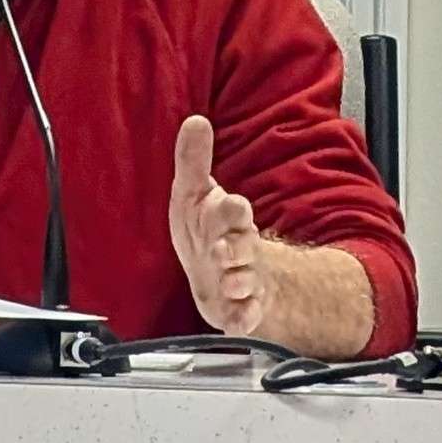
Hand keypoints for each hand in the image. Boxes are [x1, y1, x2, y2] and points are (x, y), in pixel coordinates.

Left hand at [166, 117, 272, 336]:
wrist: (222, 275)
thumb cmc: (206, 230)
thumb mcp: (194, 195)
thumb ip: (193, 160)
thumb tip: (195, 120)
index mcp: (228, 219)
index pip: (234, 210)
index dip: (232, 209)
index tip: (229, 204)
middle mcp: (240, 248)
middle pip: (244, 245)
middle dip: (236, 247)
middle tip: (222, 251)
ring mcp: (244, 279)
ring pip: (246, 280)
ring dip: (239, 281)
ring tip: (229, 283)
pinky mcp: (242, 309)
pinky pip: (248, 316)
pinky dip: (244, 319)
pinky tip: (238, 321)